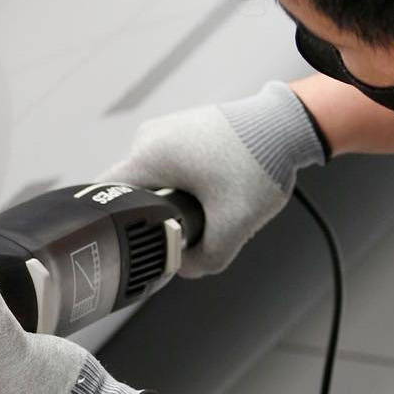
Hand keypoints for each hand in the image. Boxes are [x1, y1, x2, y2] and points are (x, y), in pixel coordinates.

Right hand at [103, 81, 324, 276]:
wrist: (287, 124)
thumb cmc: (260, 160)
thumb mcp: (235, 223)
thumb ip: (207, 258)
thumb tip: (185, 269)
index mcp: (146, 156)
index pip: (106, 199)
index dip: (117, 227)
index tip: (136, 243)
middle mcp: (147, 138)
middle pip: (131, 192)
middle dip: (156, 213)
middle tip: (190, 223)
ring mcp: (164, 129)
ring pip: (152, 177)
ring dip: (172, 195)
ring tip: (208, 199)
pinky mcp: (181, 128)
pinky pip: (168, 162)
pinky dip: (185, 178)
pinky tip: (213, 184)